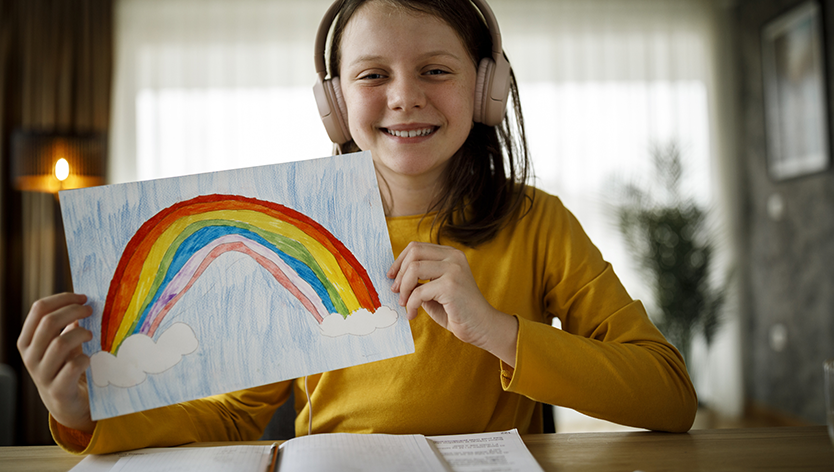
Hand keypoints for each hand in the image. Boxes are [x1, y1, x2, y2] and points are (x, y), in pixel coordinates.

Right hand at [17, 293, 96, 432]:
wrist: (67, 403)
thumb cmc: (66, 365)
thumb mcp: (62, 342)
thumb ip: (66, 323)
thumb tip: (84, 300)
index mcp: (28, 340)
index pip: (38, 309)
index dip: (62, 299)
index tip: (83, 297)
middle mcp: (30, 356)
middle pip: (48, 323)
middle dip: (73, 311)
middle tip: (91, 310)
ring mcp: (42, 374)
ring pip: (59, 344)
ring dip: (80, 334)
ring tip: (91, 334)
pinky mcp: (58, 390)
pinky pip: (72, 367)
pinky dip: (84, 358)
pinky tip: (89, 358)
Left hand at [387, 242, 517, 365]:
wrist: (482, 327)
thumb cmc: (457, 310)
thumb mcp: (435, 289)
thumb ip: (420, 280)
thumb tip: (396, 277)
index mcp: (450, 254)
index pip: (416, 247)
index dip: (399, 261)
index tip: (392, 277)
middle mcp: (453, 257)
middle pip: (414, 253)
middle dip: (400, 274)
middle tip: (397, 292)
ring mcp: (453, 269)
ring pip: (414, 269)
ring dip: (404, 289)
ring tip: (405, 304)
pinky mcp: (451, 286)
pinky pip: (419, 292)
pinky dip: (411, 305)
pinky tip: (413, 314)